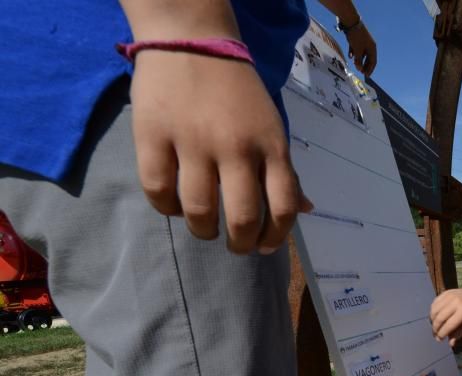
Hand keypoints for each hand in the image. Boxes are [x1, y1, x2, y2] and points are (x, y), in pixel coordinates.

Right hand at [130, 51, 311, 253]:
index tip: (265, 246)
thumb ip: (285, 171)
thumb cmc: (238, 92)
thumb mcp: (272, 127)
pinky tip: (175, 204)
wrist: (192, 41)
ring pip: (198, 211)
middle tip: (235, 245)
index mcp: (271, 145)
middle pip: (242, 217)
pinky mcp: (153, 135)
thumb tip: (307, 210)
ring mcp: (193, 141)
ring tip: (205, 227)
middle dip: (241, 243)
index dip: (276, 237)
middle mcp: (236, 146)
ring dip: (203, 230)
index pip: (283, 206)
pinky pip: (158, 190)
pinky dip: (167, 208)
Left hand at [345, 23, 376, 74]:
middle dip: (364, 65)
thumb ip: (358, 60)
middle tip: (360, 72)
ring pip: (362, 53)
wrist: (350, 21)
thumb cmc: (356, 36)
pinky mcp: (357, 38)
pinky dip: (354, 53)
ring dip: (359, 59)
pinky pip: (357, 48)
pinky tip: (350, 56)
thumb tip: (359, 68)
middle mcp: (369, 45)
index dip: (370, 69)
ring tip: (355, 64)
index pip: (373, 62)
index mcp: (372, 48)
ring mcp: (363, 41)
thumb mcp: (357, 50)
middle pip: (368, 58)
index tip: (366, 76)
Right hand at [430, 287, 461, 342]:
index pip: (448, 325)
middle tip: (435, 335)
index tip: (439, 339)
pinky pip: (434, 303)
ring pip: (434, 311)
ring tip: (435, 327)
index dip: (442, 334)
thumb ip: (459, 332)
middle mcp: (455, 302)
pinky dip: (433, 312)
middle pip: (439, 318)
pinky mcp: (446, 293)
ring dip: (432, 321)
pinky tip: (435, 318)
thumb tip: (450, 344)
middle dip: (435, 329)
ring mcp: (450, 296)